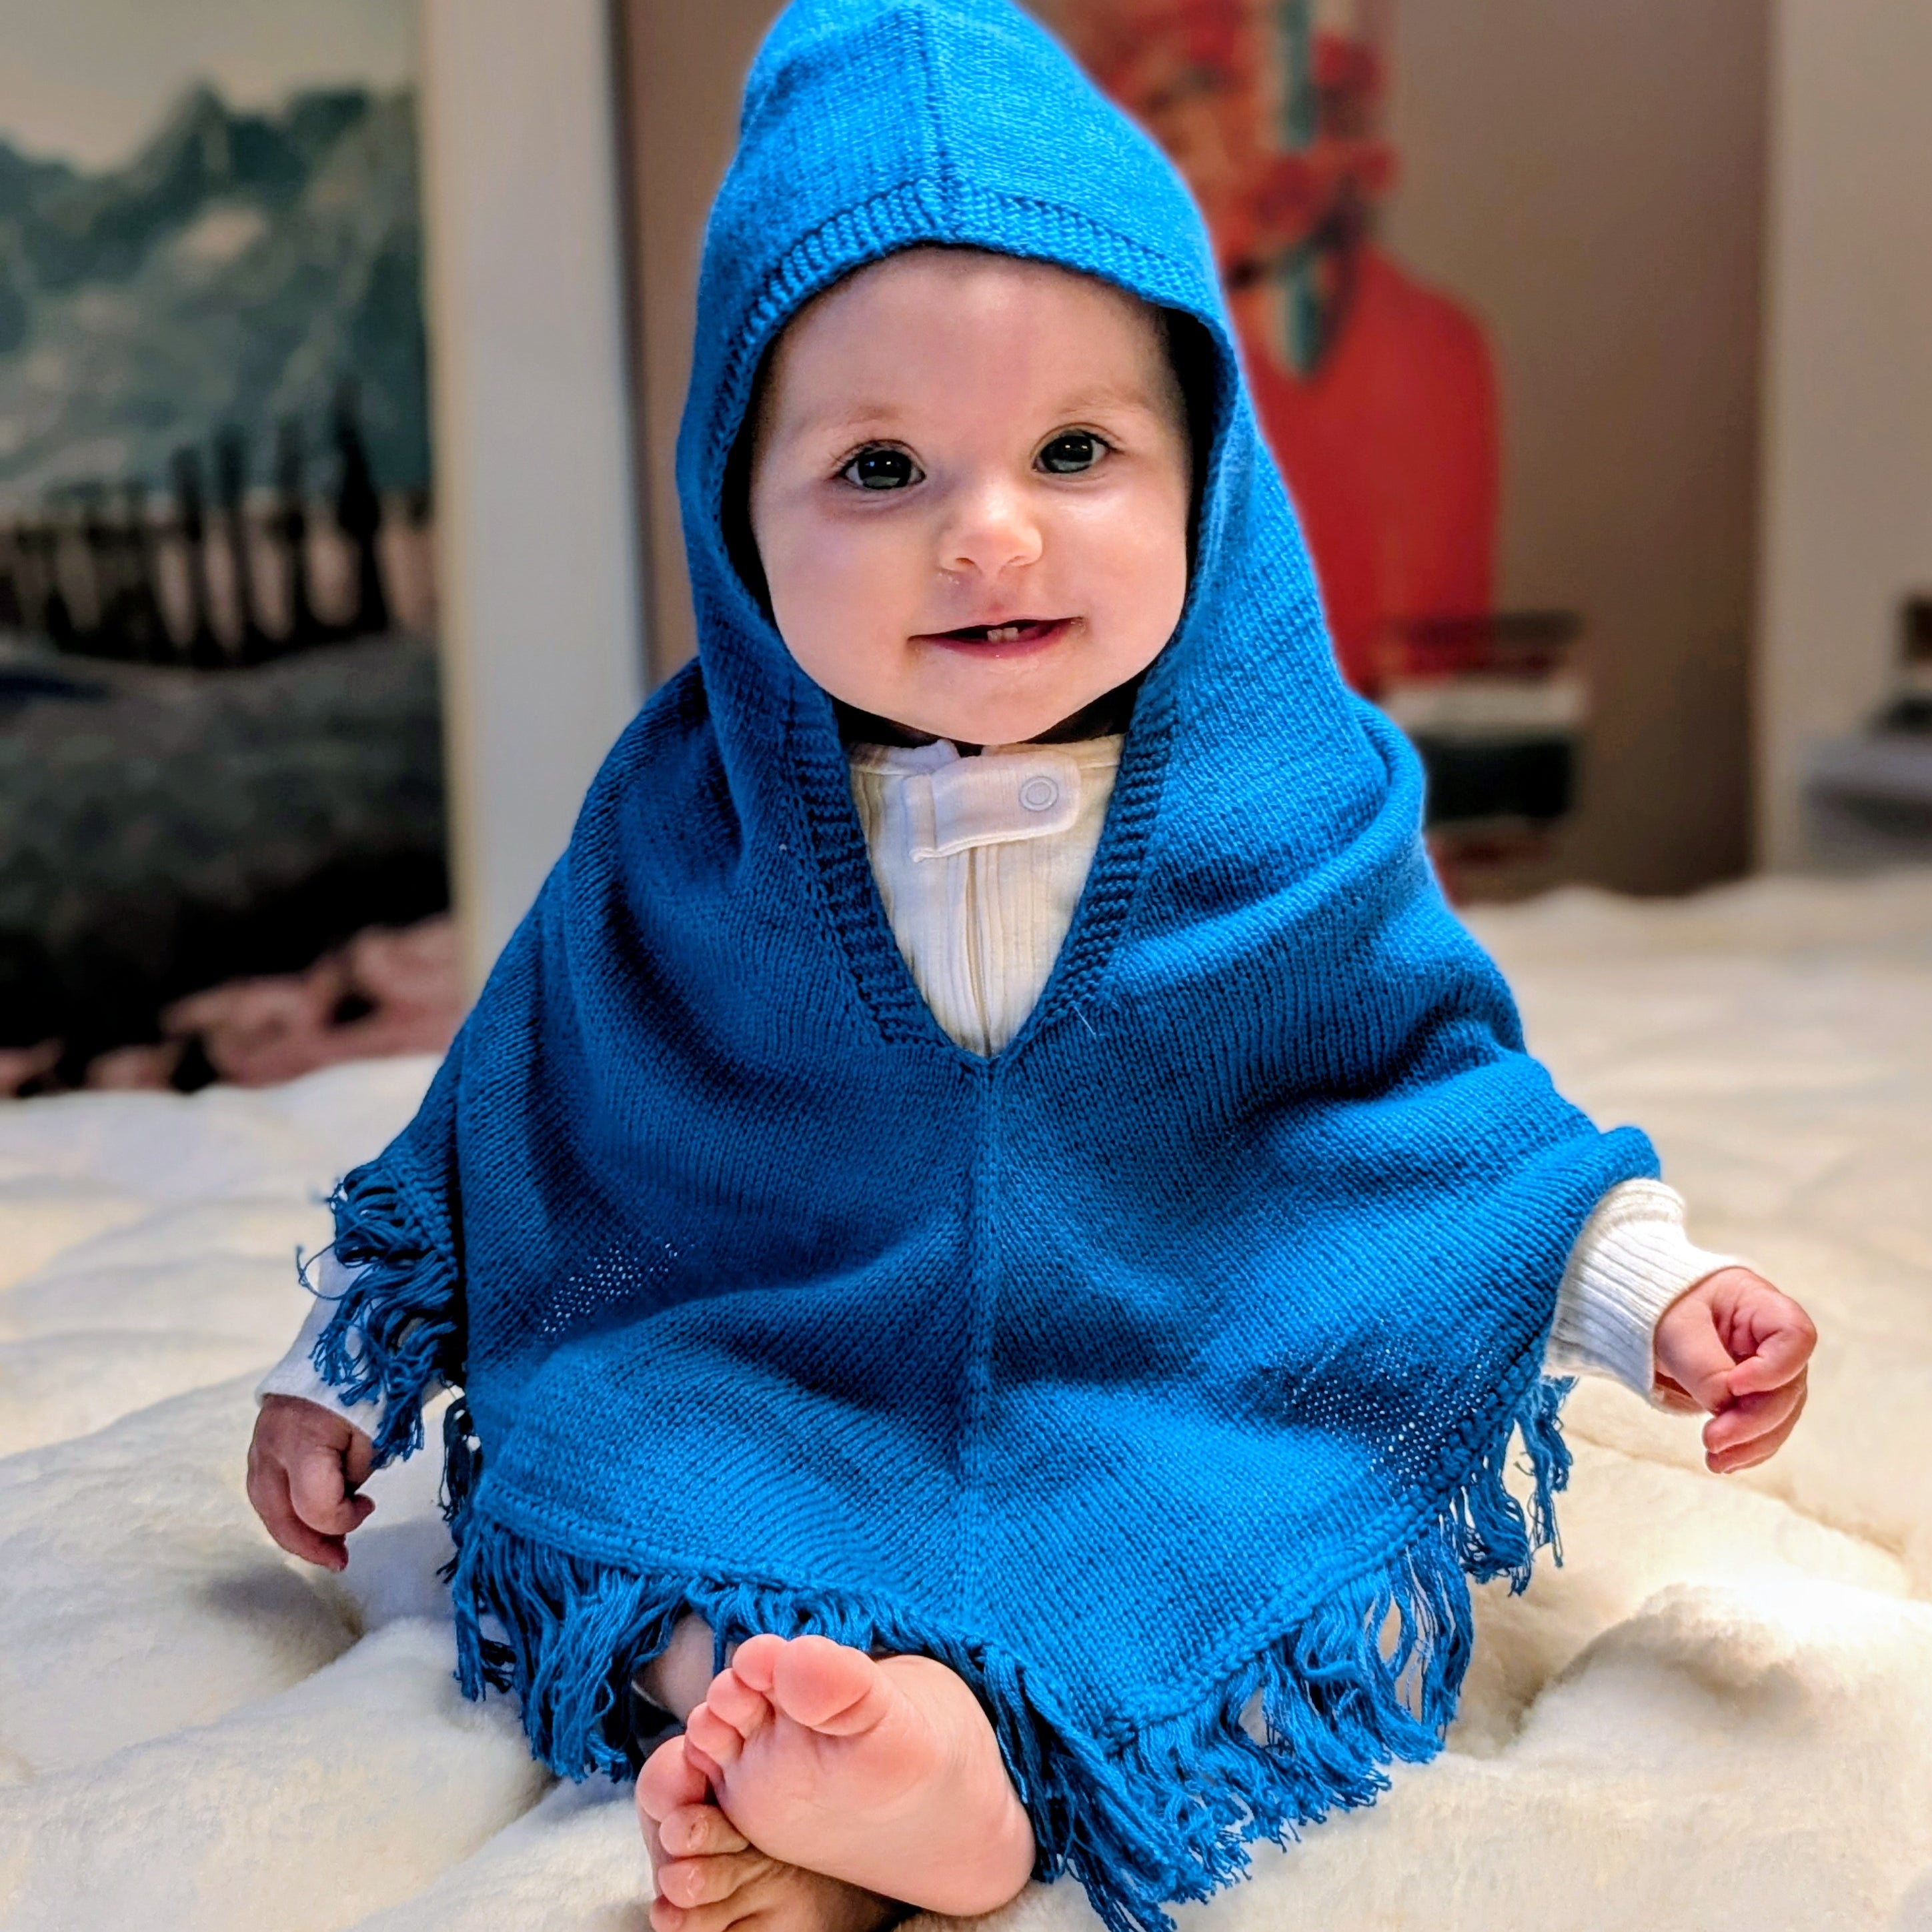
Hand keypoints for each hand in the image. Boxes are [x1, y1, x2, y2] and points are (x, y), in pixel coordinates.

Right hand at [247, 1395, 375, 1569]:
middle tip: (339, 1559)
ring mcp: (259, 1443)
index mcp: (302, 1442)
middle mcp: (271, 1447)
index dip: (343, 1520)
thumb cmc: (367, 1383)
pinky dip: (286, 1507)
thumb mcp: (376, 1429)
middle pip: (278, 1515)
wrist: (343, 1340)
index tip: (369, 1506)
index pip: (313, 1506)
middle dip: (310, 1544)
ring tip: (326, 1544)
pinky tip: (308, 1515)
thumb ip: (358, 1471)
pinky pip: (266, 1487)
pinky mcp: (260, 1440)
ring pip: (265, 1505)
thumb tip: (345, 1499)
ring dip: (295, 1530)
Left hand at [1652, 1267, 1815, 1473]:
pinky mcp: (1759, 1398)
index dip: (1774, 1368)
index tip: (1734, 1385)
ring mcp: (1773, 1373)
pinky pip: (1766, 1429)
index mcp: (1761, 1306)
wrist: (1655, 1317)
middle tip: (1713, 1439)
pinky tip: (1724, 1463)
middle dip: (1753, 1420)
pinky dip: (1748, 1449)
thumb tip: (1725, 1407)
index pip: (1796, 1336)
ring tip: (1714, 1460)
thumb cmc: (1667, 1309)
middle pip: (1788, 1387)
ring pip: (1780, 1416)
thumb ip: (1704, 1366)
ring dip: (1751, 1443)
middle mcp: (1776, 1342)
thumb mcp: (1675, 1330)